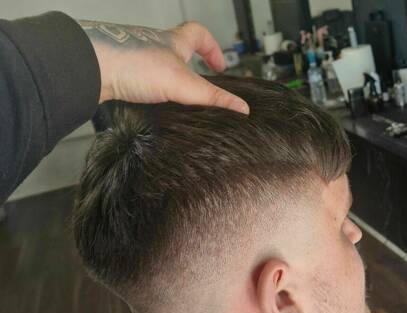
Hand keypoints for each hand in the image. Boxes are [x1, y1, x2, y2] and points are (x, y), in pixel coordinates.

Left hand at [78, 20, 248, 113]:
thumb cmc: (132, 62)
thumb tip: (241, 108)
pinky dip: (149, 95)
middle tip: (199, 84)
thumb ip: (212, 97)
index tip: (220, 65)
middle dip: (190, 66)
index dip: (212, 48)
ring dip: (169, 83)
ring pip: (158, 68)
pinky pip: (140, 84)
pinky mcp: (120, 75)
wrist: (91, 67)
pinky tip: (152, 110)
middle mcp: (153, 47)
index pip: (198, 35)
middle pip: (177, 50)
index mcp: (173, 42)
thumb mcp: (183, 83)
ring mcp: (135, 60)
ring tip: (177, 103)